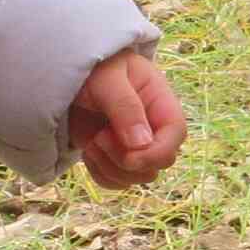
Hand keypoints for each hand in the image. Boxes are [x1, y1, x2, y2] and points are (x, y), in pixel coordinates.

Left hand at [70, 50, 186, 189]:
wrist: (73, 77)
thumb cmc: (96, 67)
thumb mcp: (109, 78)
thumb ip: (125, 107)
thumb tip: (141, 144)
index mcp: (160, 102)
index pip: (176, 134)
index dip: (157, 153)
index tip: (129, 156)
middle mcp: (153, 128)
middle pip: (158, 163)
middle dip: (126, 161)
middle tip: (100, 138)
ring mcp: (135, 146)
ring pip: (137, 177)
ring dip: (110, 168)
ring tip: (93, 142)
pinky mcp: (115, 157)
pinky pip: (117, 181)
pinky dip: (100, 173)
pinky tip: (89, 150)